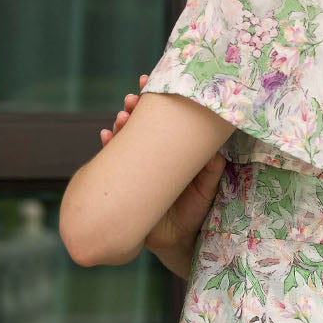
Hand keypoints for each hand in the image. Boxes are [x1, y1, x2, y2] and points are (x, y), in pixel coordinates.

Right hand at [100, 73, 225, 255]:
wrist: (176, 242)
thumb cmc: (193, 211)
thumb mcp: (205, 189)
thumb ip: (210, 171)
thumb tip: (215, 151)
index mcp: (172, 150)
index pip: (163, 118)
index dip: (156, 99)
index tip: (149, 81)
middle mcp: (152, 155)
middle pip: (140, 124)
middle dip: (133, 108)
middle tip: (131, 100)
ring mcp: (136, 168)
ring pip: (124, 139)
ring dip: (120, 126)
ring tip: (121, 119)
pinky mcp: (124, 184)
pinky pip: (111, 163)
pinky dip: (107, 149)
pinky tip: (106, 137)